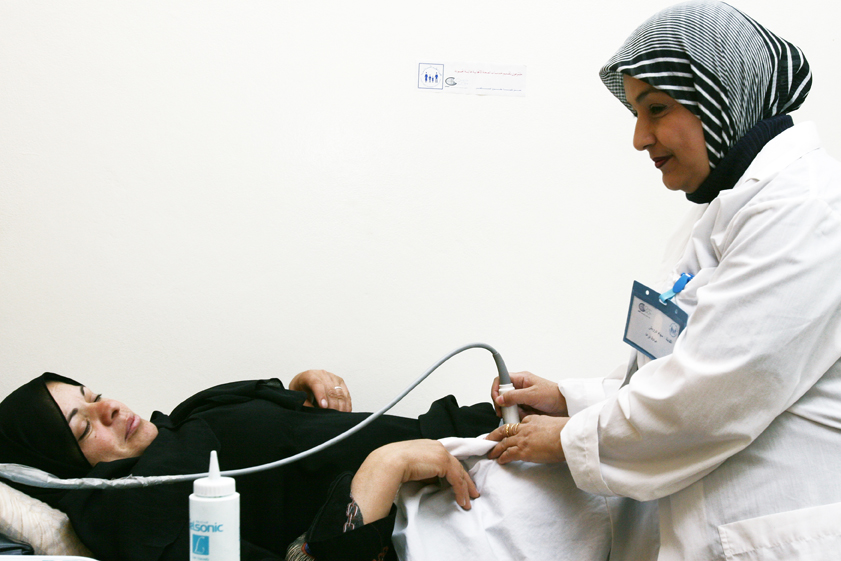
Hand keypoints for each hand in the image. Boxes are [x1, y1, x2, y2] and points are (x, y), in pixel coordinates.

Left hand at [288, 369, 351, 411]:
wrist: (304, 381)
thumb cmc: (300, 389)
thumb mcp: (298, 396)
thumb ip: (305, 404)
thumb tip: (315, 413)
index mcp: (309, 376)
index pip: (317, 384)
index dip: (321, 395)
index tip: (323, 407)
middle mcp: (322, 374)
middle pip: (330, 389)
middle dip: (332, 405)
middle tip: (332, 416)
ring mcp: (333, 377)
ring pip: (340, 392)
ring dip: (341, 406)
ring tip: (339, 416)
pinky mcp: (340, 381)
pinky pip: (346, 393)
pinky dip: (347, 404)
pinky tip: (345, 412)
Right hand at [350, 440, 478, 522]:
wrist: (390, 462)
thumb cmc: (394, 464)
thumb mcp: (413, 466)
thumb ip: (426, 470)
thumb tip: (433, 481)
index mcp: (430, 445)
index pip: (448, 460)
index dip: (456, 472)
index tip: (460, 483)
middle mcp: (438, 447)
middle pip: (457, 465)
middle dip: (466, 481)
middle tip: (471, 492)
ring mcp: (442, 454)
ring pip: (459, 473)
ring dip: (465, 489)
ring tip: (468, 501)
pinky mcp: (444, 463)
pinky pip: (457, 479)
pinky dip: (460, 491)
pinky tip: (461, 500)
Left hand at [486, 415, 567, 464]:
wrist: (568, 437)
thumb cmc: (566, 431)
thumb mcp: (554, 423)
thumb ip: (546, 427)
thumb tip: (547, 435)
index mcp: (532, 420)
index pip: (517, 424)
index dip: (510, 430)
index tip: (507, 433)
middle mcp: (524, 428)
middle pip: (505, 431)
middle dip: (494, 436)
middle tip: (488, 440)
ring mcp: (522, 439)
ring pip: (503, 443)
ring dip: (495, 449)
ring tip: (490, 453)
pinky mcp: (523, 451)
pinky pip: (508, 454)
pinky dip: (502, 457)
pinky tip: (499, 460)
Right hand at [491, 371, 567, 417]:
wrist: (566, 406)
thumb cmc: (553, 395)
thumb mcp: (532, 394)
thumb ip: (514, 396)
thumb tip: (499, 399)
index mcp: (521, 379)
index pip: (501, 380)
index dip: (496, 389)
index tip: (497, 400)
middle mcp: (520, 387)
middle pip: (502, 394)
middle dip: (502, 404)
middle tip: (503, 412)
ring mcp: (523, 398)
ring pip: (508, 405)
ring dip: (510, 411)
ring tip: (517, 415)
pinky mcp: (526, 407)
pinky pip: (516, 412)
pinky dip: (517, 416)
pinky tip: (524, 417)